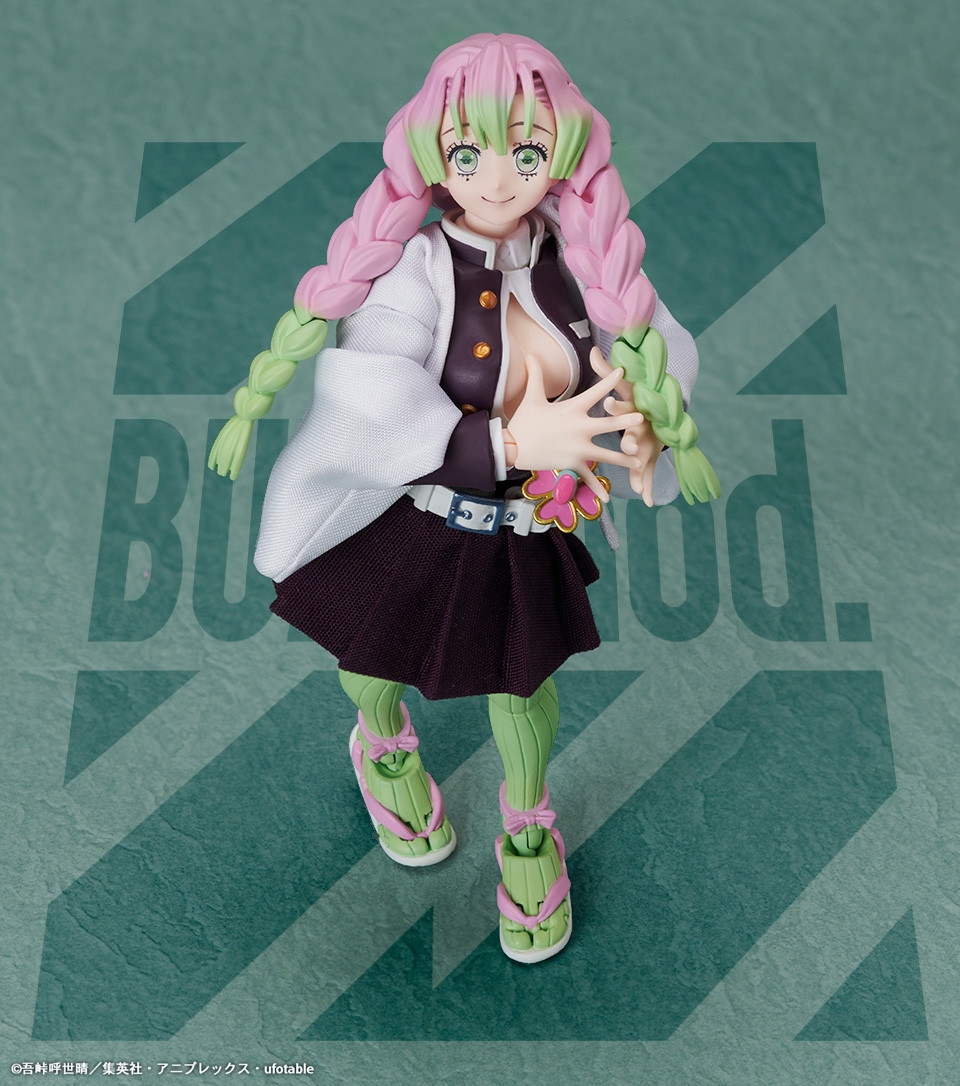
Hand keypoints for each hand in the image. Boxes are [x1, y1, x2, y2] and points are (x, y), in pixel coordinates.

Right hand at [503, 353, 648, 503]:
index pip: (596, 392)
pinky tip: (609, 499)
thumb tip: (530, 353)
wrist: (513, 448)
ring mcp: (578, 449)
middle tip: (643, 419)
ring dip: (625, 458)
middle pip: (610, 424)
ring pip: (607, 454)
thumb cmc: (524, 422)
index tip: (624, 372)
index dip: (610, 381)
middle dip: (628, 421)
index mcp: (572, 410)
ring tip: (640, 460)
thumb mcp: (532, 397)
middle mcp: (579, 429)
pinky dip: (597, 489)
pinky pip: (588, 478)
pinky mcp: (572, 464)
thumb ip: (536, 375)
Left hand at [589, 346, 661, 506]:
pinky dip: (645, 486)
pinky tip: (645, 499)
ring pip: (641, 456)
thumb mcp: (623, 385)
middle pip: (634, 432)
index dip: (615, 404)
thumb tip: (593, 350)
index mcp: (631, 408)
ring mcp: (646, 443)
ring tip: (637, 479)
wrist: (662, 414)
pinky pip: (645, 473)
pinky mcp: (648, 458)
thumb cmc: (637, 400)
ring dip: (638, 466)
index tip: (607, 402)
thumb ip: (606, 371)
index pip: (621, 404)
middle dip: (631, 438)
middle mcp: (640, 426)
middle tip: (628, 442)